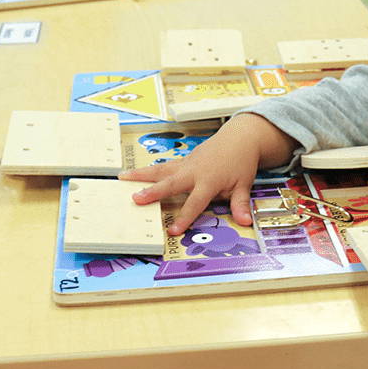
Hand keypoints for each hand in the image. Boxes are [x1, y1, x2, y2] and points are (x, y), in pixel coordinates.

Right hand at [120, 114, 297, 235]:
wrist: (239, 138)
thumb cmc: (241, 162)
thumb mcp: (244, 185)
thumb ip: (240, 204)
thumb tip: (246, 221)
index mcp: (209, 181)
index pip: (195, 203)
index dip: (184, 217)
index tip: (173, 230)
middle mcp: (194, 172)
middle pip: (171, 183)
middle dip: (153, 191)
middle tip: (136, 199)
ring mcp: (186, 164)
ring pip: (161, 169)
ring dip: (141, 174)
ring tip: (122, 178)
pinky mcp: (182, 160)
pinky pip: (163, 166)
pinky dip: (147, 170)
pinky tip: (132, 173)